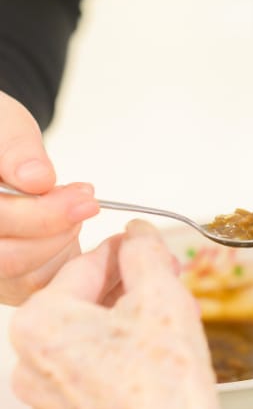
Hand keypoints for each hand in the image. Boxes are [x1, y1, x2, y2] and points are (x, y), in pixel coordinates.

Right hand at [0, 91, 99, 304]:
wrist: (4, 157)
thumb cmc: (1, 139)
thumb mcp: (5, 125)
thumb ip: (15, 148)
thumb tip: (36, 179)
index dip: (41, 215)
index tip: (82, 196)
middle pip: (10, 259)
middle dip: (57, 230)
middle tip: (88, 202)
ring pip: (29, 277)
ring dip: (65, 242)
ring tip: (77, 205)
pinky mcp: (12, 282)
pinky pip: (45, 283)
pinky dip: (71, 258)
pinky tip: (76, 227)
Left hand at [10, 220, 223, 408]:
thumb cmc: (167, 384)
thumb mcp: (164, 298)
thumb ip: (145, 252)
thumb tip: (137, 232)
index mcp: (40, 320)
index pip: (87, 265)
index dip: (128, 252)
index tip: (151, 248)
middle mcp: (27, 361)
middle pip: (81, 307)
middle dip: (124, 294)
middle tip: (165, 288)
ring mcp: (42, 401)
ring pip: (84, 345)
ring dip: (119, 332)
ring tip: (161, 334)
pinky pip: (85, 382)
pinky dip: (113, 369)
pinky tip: (148, 371)